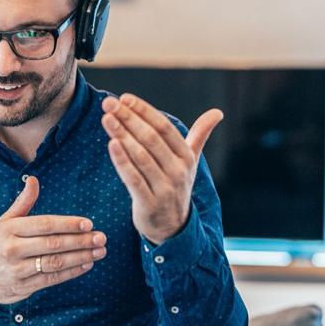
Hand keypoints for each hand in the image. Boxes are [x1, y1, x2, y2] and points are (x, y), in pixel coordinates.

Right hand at [0, 176, 106, 303]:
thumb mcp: (5, 221)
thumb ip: (23, 202)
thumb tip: (34, 180)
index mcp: (10, 229)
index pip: (44, 225)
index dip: (68, 224)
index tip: (88, 223)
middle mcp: (13, 249)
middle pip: (53, 245)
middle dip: (80, 241)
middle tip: (100, 238)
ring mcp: (17, 270)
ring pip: (54, 263)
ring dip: (80, 257)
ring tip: (98, 252)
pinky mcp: (23, 287)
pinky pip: (51, 279)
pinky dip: (71, 273)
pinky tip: (86, 265)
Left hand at [101, 94, 222, 244]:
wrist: (173, 227)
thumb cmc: (176, 185)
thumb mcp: (190, 161)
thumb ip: (200, 135)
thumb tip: (218, 112)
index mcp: (187, 157)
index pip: (164, 128)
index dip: (144, 111)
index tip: (125, 98)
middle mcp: (178, 171)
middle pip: (151, 139)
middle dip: (129, 119)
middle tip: (108, 104)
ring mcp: (164, 188)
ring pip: (140, 157)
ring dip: (122, 135)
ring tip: (106, 118)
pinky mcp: (149, 203)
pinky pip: (133, 179)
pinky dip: (121, 161)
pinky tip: (111, 144)